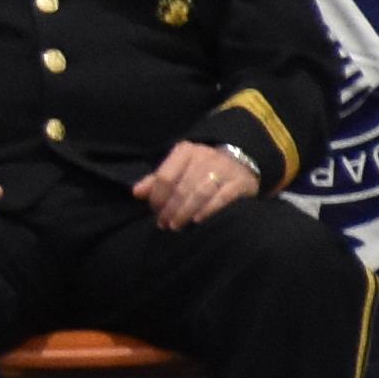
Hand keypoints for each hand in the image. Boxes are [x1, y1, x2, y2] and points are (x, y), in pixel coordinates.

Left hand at [140, 138, 262, 228]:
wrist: (242, 163)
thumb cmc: (202, 169)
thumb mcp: (179, 168)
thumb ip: (157, 180)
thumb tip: (136, 192)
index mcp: (186, 151)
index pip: (165, 176)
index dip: (157, 197)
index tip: (155, 211)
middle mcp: (205, 157)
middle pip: (181, 187)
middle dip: (170, 208)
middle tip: (164, 224)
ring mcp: (224, 169)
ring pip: (199, 193)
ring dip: (185, 212)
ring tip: (176, 225)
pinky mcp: (240, 182)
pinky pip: (222, 198)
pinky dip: (207, 210)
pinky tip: (197, 221)